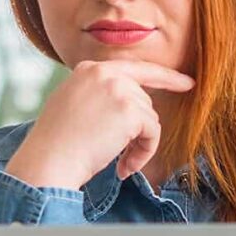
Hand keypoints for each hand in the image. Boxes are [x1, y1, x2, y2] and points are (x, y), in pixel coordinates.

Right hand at [5, 59, 195, 189]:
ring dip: (139, 145)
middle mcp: (104, 72)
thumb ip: (97, 95)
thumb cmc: (56, 143)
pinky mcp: (130, 110)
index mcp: (88, 69)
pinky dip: (144, 153)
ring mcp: (118, 88)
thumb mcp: (71, 105)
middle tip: (122, 156)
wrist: (48, 160)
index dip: (164, 76)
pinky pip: (153, 132)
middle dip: (137, 130)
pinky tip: (124, 167)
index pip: (134, 68)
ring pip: (149, 117)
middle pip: (142, 99)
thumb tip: (130, 104)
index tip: (187, 83)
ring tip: (119, 162)